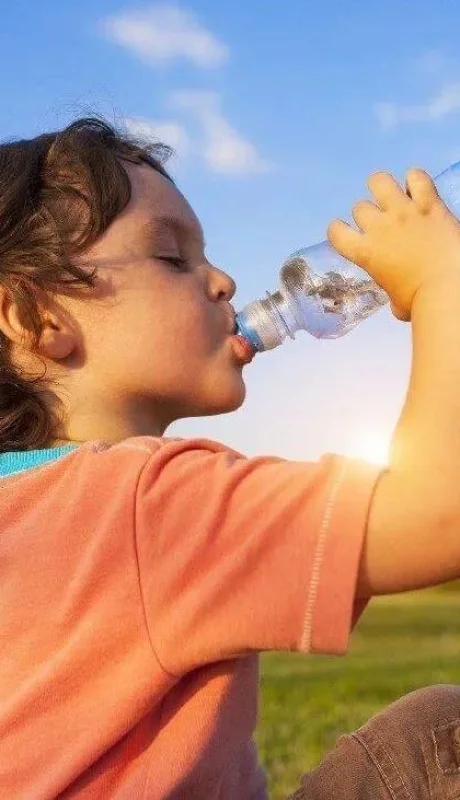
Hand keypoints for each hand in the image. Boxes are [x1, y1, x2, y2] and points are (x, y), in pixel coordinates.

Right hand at [327, 169, 459, 319]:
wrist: (448, 289)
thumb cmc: (421, 302)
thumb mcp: (397, 304)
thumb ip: (392, 292)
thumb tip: (398, 301)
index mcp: (365, 253)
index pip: (336, 232)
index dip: (339, 231)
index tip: (347, 234)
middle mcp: (379, 227)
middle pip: (360, 207)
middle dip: (368, 215)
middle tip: (382, 224)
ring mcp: (403, 212)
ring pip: (379, 181)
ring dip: (382, 187)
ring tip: (392, 195)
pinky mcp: (428, 204)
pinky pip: (417, 177)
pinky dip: (415, 179)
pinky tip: (418, 189)